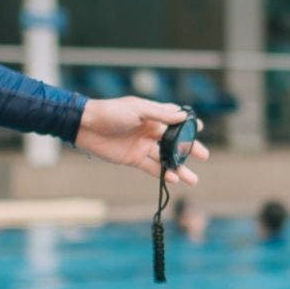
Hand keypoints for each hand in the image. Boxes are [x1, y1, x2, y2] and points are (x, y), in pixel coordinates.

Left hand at [74, 97, 207, 184]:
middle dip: (189, 149)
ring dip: (179, 167)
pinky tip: (174, 178)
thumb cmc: (111, 112)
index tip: (200, 128)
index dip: (187, 124)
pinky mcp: (133, 158)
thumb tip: (183, 116)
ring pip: (165, 158)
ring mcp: (142, 145)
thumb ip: (161, 114)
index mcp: (152, 114)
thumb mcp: (138, 109)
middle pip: (174, 141)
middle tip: (204, 156)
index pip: (174, 119)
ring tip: (193, 179)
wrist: (85, 126)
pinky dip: (163, 173)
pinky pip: (151, 167)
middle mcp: (149, 130)